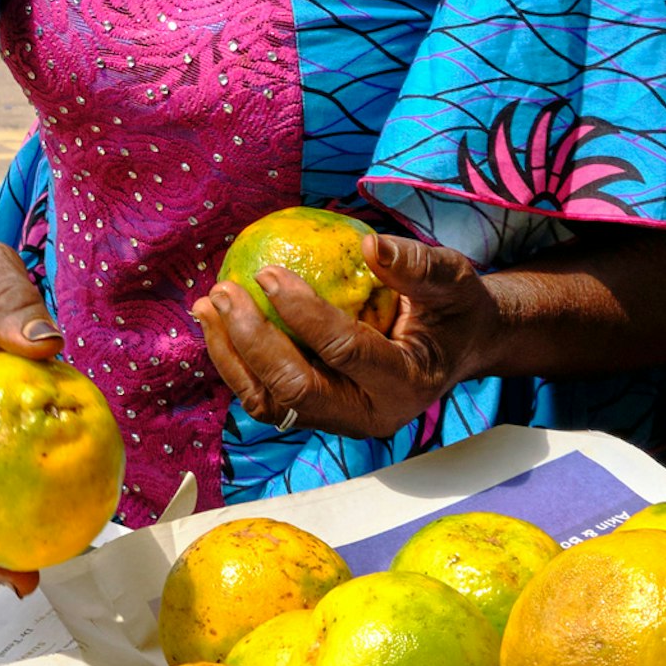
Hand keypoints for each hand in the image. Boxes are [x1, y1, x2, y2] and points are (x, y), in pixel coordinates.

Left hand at [196, 235, 498, 440]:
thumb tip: (370, 245)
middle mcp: (369, 415)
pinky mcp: (317, 413)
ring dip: (232, 356)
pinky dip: (236, 363)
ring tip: (207, 307)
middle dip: (252, 341)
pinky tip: (218, 323)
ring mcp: (339, 420)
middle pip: (297, 389)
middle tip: (224, 291)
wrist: (458, 347)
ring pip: (271, 402)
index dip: (302, 314)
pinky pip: (267, 396)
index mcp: (405, 384)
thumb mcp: (452, 281)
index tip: (267, 272)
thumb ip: (417, 266)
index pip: (345, 352)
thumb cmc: (455, 309)